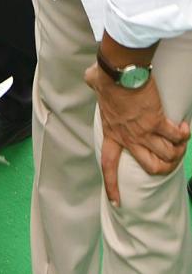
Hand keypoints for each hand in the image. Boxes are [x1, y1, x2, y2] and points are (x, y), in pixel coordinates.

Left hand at [84, 65, 189, 205]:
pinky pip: (176, 137)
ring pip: (167, 155)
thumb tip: (91, 78)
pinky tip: (184, 128)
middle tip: (169, 157)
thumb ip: (93, 85)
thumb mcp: (94, 85)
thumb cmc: (107, 76)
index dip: (112, 185)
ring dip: (177, 149)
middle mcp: (128, 137)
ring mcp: (143, 131)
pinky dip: (184, 134)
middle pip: (150, 167)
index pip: (108, 165)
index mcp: (111, 132)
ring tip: (178, 140)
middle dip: (164, 166)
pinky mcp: (158, 122)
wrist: (119, 71)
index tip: (116, 202)